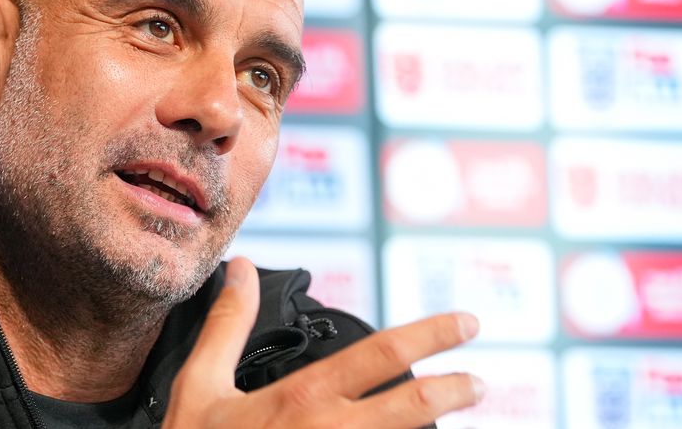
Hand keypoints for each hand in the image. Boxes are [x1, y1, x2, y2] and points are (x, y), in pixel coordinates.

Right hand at [163, 257, 484, 427]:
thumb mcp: (202, 385)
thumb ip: (228, 325)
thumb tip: (243, 268)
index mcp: (302, 398)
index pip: (381, 354)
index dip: (433, 335)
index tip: (467, 324)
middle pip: (413, 407)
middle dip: (454, 391)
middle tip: (479, 383)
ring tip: (449, 417)